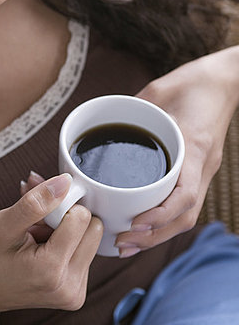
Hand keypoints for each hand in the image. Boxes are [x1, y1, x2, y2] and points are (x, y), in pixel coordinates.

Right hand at [0, 174, 102, 319]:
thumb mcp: (2, 224)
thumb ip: (35, 202)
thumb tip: (66, 182)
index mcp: (52, 271)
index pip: (82, 218)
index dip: (60, 206)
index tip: (38, 213)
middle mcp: (70, 287)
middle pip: (93, 228)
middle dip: (67, 217)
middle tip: (38, 225)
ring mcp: (75, 293)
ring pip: (91, 238)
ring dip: (66, 230)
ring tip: (37, 239)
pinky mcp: (76, 293)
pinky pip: (85, 251)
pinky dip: (66, 242)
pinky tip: (43, 247)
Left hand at [115, 46, 238, 256]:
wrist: (223, 80)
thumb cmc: (193, 81)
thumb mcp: (158, 91)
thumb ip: (132, 109)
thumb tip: (99, 124)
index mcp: (194, 147)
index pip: (185, 194)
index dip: (160, 215)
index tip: (134, 223)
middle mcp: (202, 165)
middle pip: (185, 215)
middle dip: (153, 236)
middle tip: (121, 244)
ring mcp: (203, 169)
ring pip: (186, 214)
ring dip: (158, 235)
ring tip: (127, 244)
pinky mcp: (199, 169)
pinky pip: (184, 202)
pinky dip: (164, 219)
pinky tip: (143, 225)